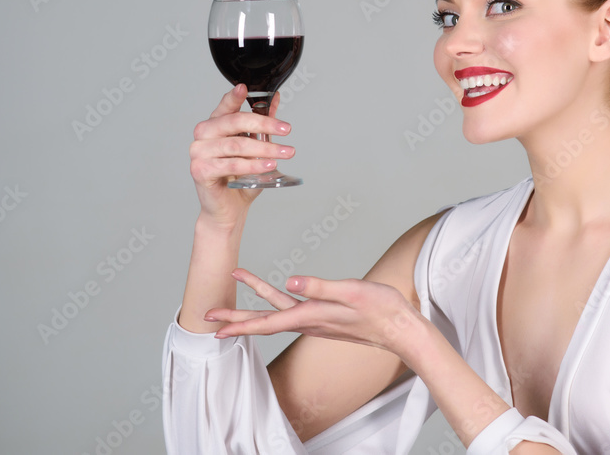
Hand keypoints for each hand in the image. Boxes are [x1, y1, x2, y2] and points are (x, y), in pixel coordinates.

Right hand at [189, 84, 294, 227]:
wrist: (228, 209)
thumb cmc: (239, 178)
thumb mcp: (255, 148)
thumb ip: (262, 124)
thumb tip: (275, 99)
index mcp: (213, 125)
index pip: (224, 106)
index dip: (234, 96)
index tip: (246, 88)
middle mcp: (203, 135)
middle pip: (235, 122)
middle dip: (265, 124)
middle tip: (286, 129)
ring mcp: (198, 153)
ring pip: (237, 145)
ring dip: (265, 148)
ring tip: (286, 152)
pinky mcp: (200, 170)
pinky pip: (231, 164)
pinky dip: (253, 164)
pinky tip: (270, 165)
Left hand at [206, 268, 428, 355]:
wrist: (401, 328)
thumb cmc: (380, 309)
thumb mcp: (351, 291)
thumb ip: (320, 286)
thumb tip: (290, 280)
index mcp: (310, 315)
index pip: (266, 322)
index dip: (238, 324)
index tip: (215, 326)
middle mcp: (308, 321)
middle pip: (263, 320)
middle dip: (235, 317)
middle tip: (208, 314)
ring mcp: (316, 320)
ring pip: (276, 312)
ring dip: (253, 302)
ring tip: (236, 285)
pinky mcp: (324, 315)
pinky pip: (292, 308)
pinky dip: (276, 300)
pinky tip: (274, 291)